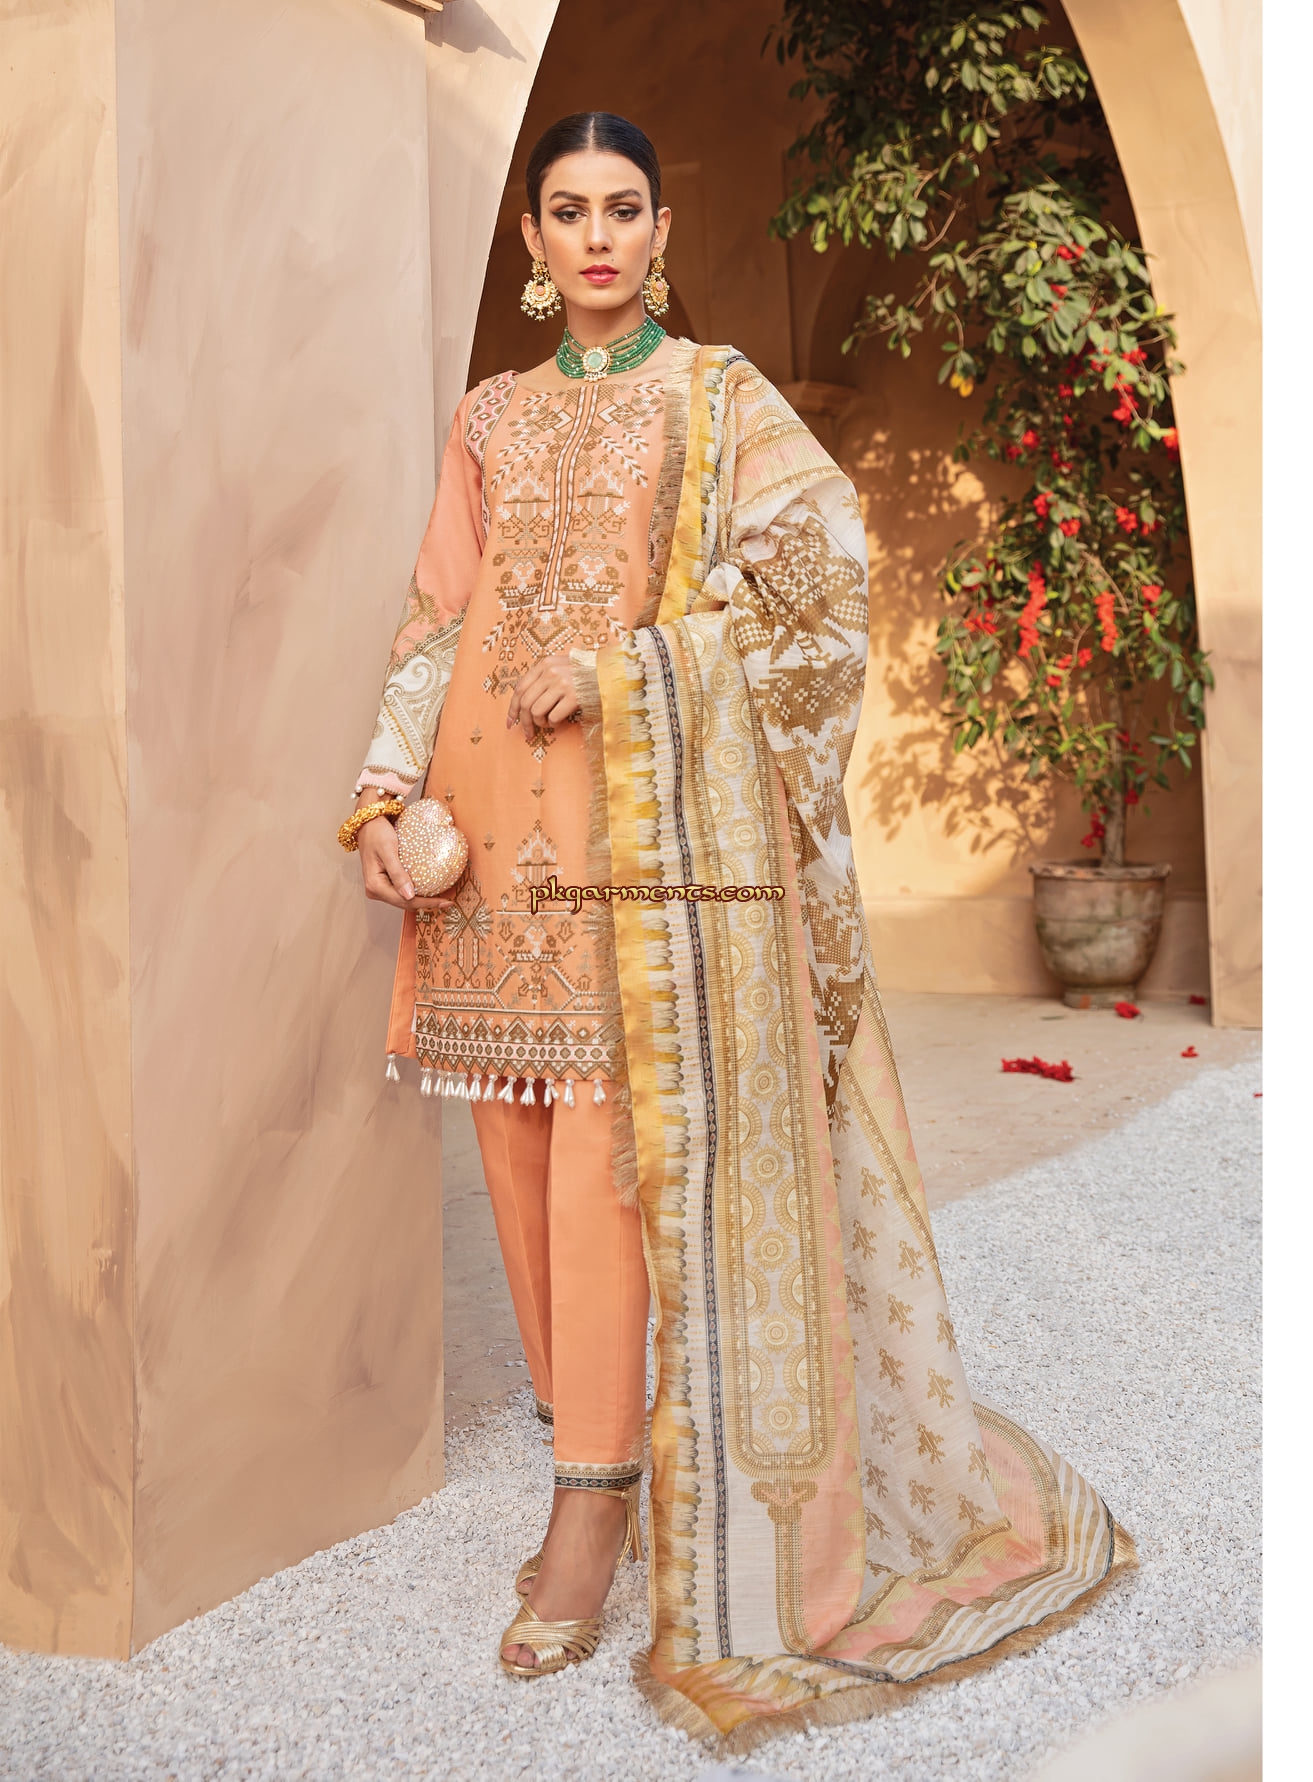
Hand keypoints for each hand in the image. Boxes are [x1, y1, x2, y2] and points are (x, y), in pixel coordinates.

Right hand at [354, 790, 453, 912]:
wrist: (369, 823)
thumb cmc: (376, 833)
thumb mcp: (388, 851)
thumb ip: (397, 873)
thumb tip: (409, 896)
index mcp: (374, 886)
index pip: (404, 901)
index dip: (426, 903)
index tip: (445, 902)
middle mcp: (375, 890)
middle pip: (405, 903)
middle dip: (426, 904)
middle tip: (447, 902)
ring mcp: (379, 887)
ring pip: (404, 899)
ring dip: (421, 899)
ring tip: (441, 898)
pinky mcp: (385, 881)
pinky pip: (402, 891)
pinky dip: (416, 891)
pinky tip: (429, 889)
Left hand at [506, 653, 579, 741]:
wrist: (611, 672)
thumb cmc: (585, 674)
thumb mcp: (561, 668)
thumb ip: (543, 679)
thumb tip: (523, 706)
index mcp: (544, 665)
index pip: (519, 688)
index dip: (512, 708)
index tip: (510, 723)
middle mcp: (550, 672)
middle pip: (526, 703)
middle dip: (524, 722)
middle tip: (528, 734)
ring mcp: (562, 684)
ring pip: (537, 711)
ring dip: (540, 723)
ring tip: (549, 724)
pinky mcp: (574, 696)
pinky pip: (554, 717)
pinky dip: (554, 724)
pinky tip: (560, 722)